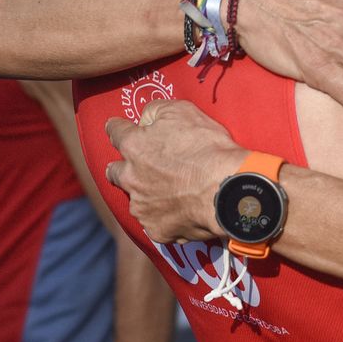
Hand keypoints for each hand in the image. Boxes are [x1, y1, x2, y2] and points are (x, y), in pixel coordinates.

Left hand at [105, 99, 246, 242]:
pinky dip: (166, 217)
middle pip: (114, 172)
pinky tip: (182, 211)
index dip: (118, 128)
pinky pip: (156, 222)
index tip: (119, 128)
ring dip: (146, 194)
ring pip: (136, 200)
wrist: (228, 189)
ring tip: (170, 193)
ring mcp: (142, 207)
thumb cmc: (207, 147)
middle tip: (138, 166)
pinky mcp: (157, 230)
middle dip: (121, 167)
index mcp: (134, 146)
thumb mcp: (182, 111)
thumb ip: (155, 111)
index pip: (115, 132)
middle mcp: (130, 178)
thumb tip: (145, 119)